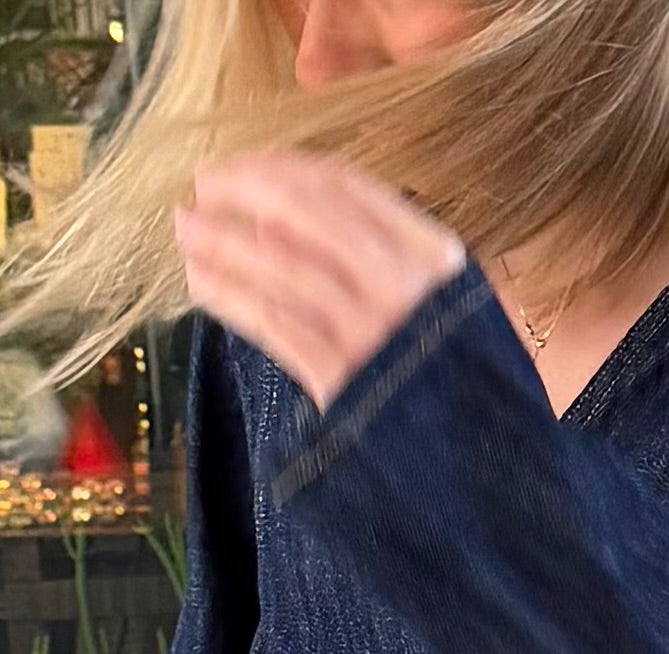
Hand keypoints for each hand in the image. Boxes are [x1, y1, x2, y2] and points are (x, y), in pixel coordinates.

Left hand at [176, 152, 466, 411]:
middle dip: (245, 191)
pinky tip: (200, 283)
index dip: (284, 169)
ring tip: (185, 230)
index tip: (245, 167)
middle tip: (203, 185)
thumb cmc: (459, 388)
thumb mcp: (447, 309)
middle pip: (306, 214)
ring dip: (223, 242)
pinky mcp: (340, 379)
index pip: (346, 188)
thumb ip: (393, 262)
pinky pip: (271, 323)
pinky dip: (229, 296)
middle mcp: (403, 282)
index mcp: (433, 253)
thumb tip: (297, 223)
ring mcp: (370, 331)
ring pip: (280, 266)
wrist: (482, 471)